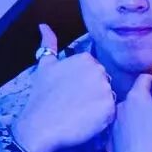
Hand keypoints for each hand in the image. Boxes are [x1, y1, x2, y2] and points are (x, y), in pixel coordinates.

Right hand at [12, 24, 115, 151]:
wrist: (39, 126)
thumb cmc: (41, 96)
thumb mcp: (44, 66)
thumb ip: (48, 44)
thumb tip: (43, 25)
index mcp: (86, 58)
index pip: (94, 71)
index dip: (82, 84)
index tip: (70, 92)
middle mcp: (98, 70)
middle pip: (103, 84)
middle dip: (92, 94)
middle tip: (73, 103)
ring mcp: (105, 89)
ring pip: (107, 98)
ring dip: (97, 106)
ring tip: (78, 112)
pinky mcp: (110, 109)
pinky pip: (111, 113)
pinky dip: (100, 119)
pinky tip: (84, 120)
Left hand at [110, 57, 151, 151]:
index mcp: (135, 98)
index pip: (145, 79)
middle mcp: (119, 109)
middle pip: (137, 97)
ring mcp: (112, 128)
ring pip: (129, 115)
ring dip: (141, 117)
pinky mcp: (110, 145)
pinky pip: (123, 132)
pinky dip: (133, 133)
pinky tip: (146, 146)